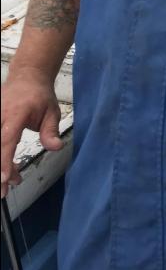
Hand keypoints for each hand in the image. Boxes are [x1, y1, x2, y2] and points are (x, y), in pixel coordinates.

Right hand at [1, 68, 62, 198]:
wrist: (27, 78)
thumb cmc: (39, 95)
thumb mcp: (52, 111)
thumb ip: (51, 131)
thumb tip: (55, 147)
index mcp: (15, 113)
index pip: (6, 140)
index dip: (3, 161)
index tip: (4, 179)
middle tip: (2, 192)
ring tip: (11, 178)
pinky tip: (6, 168)